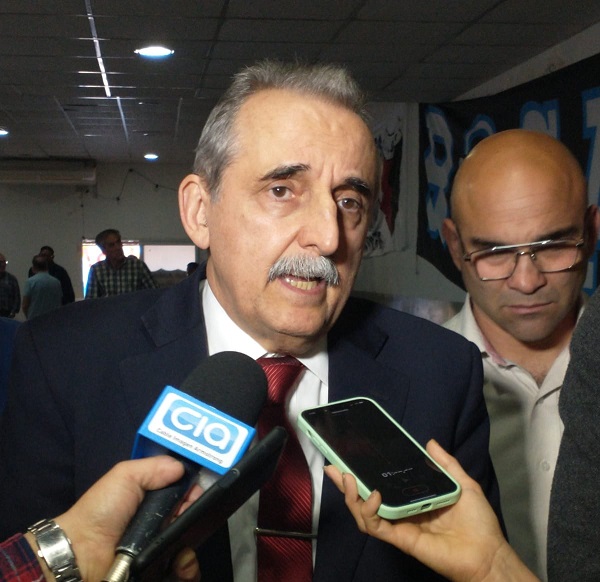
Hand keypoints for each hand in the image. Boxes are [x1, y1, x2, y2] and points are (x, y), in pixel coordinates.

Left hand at [49, 456, 200, 581]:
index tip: (193, 494)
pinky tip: (180, 565)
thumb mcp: (125, 476)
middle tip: (184, 519)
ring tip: (182, 551)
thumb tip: (183, 468)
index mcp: (153, 498)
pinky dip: (188, 569)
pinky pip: (185, 570)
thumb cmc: (103, 510)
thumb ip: (154, 467)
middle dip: (195, 517)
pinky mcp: (160, 571)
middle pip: (192, 517)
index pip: (185, 491)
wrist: (81, 555)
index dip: (193, 490)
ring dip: (192, 547)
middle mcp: (160, 522)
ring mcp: (161, 549)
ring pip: (192, 546)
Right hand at [324, 439, 537, 581]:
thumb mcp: (462, 484)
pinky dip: (369, 511)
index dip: (364, 472)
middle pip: (365, 498)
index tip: (350, 457)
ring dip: (351, 496)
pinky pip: (376, 526)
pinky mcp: (401, 539)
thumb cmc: (478, 521)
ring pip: (364, 513)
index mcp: (412, 498)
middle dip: (345, 484)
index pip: (381, 484)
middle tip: (333, 466)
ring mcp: (399, 526)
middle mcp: (401, 511)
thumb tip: (429, 442)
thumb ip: (445, 464)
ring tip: (347, 478)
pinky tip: (373, 496)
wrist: (488, 553)